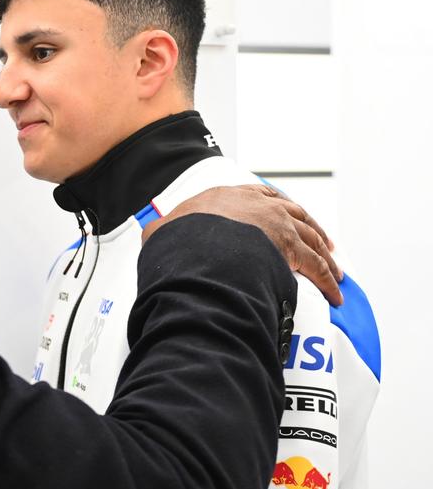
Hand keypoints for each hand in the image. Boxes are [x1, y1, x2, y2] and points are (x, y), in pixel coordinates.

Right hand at [142, 184, 342, 304]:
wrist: (196, 246)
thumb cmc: (178, 240)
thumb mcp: (163, 229)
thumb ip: (164, 230)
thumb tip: (154, 235)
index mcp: (228, 197)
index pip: (261, 195)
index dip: (277, 205)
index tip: (286, 213)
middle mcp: (258, 205)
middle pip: (295, 213)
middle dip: (311, 229)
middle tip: (322, 244)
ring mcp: (278, 225)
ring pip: (312, 238)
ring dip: (326, 256)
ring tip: (335, 272)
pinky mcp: (292, 249)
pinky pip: (317, 266)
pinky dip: (328, 280)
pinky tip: (334, 293)